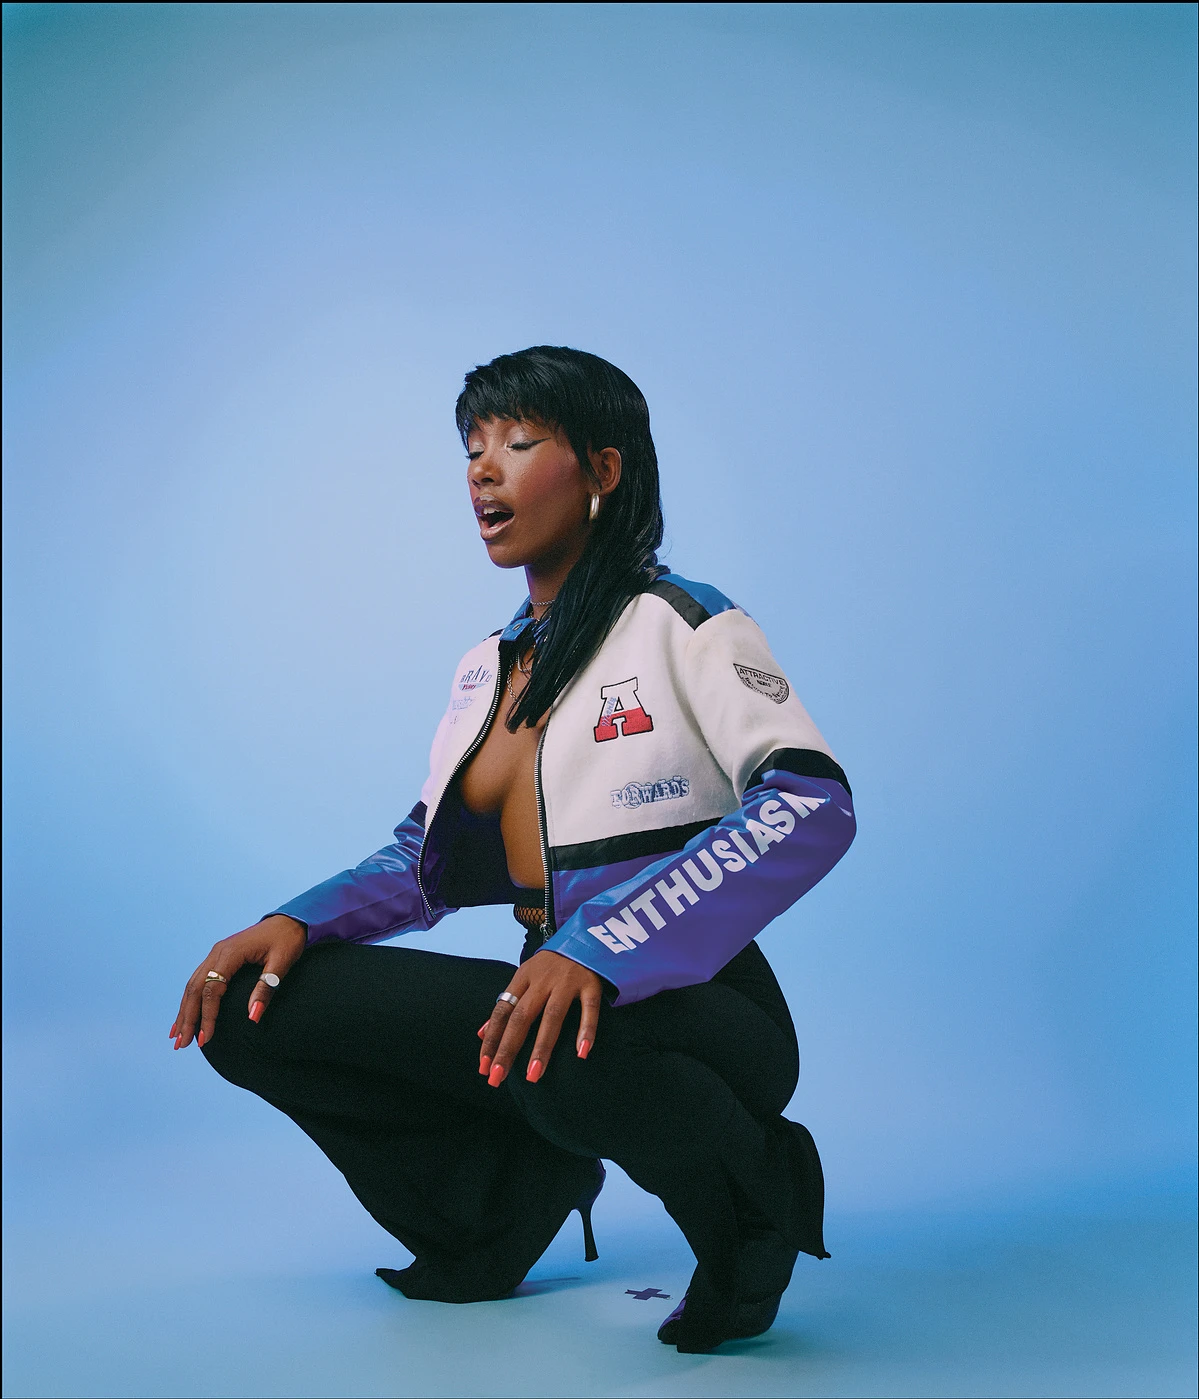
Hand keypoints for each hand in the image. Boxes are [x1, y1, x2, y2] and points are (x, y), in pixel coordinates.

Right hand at [171, 914, 306, 1049]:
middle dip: (187, 1018)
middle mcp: (217, 952)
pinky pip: (199, 980)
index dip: (207, 1015)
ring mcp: (216, 954)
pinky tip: (184, 1015)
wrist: (289, 920)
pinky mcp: (218, 957)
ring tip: (178, 1037)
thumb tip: (252, 1018)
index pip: (211, 989)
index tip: (205, 1039)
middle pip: (195, 989)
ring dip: (184, 1011)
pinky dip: (190, 1000)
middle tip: (182, 1045)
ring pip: (192, 986)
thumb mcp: (282, 964)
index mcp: (230, 953)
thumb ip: (266, 989)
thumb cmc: (288, 941)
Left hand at [478, 950, 601, 1086]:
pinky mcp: (591, 984)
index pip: (502, 1011)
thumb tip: (481, 1034)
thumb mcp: (525, 978)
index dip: (492, 1039)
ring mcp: (567, 982)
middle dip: (508, 1048)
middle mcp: (543, 980)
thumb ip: (506, 1006)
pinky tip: (581, 1053)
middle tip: (497, 1077)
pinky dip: (586, 1030)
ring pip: (552, 1016)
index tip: (484, 1066)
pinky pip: (589, 1009)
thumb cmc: (551, 965)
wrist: (586, 936)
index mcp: (523, 978)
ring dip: (542, 1047)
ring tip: (533, 1074)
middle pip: (521, 1017)